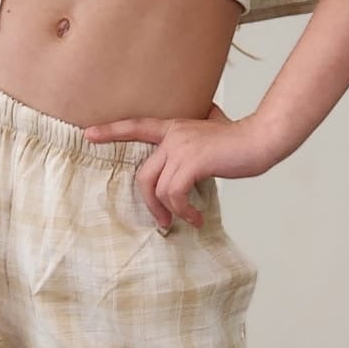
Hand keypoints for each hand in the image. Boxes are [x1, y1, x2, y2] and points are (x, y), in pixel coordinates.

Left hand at [82, 102, 277, 229]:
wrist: (260, 139)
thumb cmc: (240, 138)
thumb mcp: (215, 128)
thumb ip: (202, 128)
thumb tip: (204, 128)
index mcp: (174, 128)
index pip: (136, 126)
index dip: (111, 131)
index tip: (87, 135)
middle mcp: (173, 136)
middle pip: (143, 175)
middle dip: (150, 204)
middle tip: (163, 221)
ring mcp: (181, 148)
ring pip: (159, 189)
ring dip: (171, 211)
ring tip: (187, 220)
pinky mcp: (193, 162)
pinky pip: (175, 194)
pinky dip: (184, 211)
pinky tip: (196, 217)